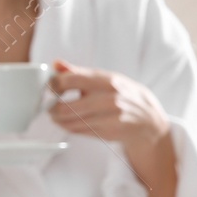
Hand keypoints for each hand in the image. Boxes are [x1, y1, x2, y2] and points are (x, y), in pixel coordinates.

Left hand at [49, 59, 177, 196]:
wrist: (149, 119)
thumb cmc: (122, 94)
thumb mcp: (104, 78)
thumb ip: (77, 72)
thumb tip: (56, 64)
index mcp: (105, 80)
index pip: (69, 80)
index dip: (53, 85)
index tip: (49, 88)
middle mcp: (108, 98)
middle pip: (66, 107)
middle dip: (51, 108)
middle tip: (48, 106)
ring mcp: (109, 117)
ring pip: (71, 122)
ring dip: (58, 120)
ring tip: (56, 115)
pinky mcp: (108, 132)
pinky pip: (79, 131)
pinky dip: (69, 127)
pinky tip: (69, 122)